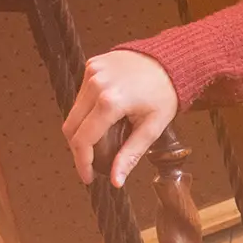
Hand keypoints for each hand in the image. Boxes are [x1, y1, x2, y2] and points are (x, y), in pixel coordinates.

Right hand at [62, 50, 178, 187]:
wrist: (171, 62)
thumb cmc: (165, 94)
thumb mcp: (152, 128)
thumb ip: (130, 155)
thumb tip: (116, 181)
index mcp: (110, 101)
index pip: (83, 139)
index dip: (82, 163)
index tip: (88, 177)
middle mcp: (96, 84)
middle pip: (71, 127)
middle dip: (79, 150)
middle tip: (91, 164)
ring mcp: (92, 72)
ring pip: (74, 111)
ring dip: (82, 130)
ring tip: (100, 142)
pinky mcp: (92, 65)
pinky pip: (81, 95)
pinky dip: (87, 111)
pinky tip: (103, 118)